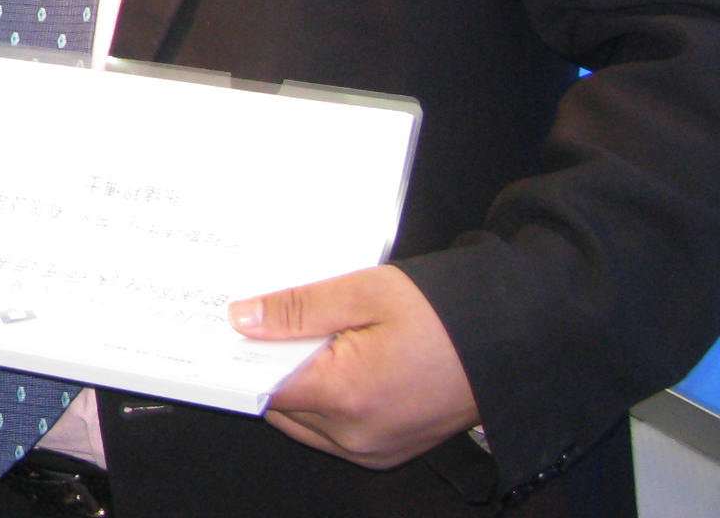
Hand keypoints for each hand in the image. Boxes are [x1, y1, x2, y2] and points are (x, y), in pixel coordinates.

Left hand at [232, 265, 478, 468]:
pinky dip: (325, 398)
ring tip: (313, 336)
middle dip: (270, 365)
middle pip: (281, 405)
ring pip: (304, 420)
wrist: (514, 343)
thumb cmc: (446, 315)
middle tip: (271, 321)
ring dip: (298, 383)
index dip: (241, 356)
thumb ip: (297, 309)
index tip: (230, 329)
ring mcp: (374, 449)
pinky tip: (338, 358)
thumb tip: (242, 319)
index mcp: (346, 396)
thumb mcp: (363, 293)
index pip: (263, 386)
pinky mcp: (388, 450)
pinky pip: (334, 430)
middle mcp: (357, 435)